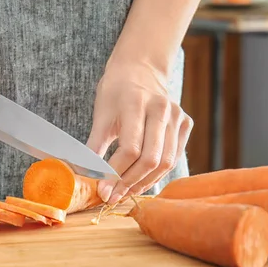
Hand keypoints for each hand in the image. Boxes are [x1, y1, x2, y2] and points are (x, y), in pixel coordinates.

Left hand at [86, 62, 192, 204]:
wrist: (140, 69)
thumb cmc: (115, 92)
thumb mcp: (100, 115)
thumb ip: (94, 146)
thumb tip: (82, 175)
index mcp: (136, 103)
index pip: (130, 148)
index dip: (115, 174)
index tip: (102, 191)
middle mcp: (161, 109)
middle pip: (151, 159)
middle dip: (130, 183)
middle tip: (113, 197)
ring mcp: (177, 116)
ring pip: (166, 162)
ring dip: (144, 183)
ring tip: (124, 194)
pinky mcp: (185, 123)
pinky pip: (174, 157)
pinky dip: (157, 174)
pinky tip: (140, 182)